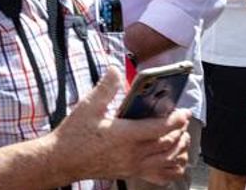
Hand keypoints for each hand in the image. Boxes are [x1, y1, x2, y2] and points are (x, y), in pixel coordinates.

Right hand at [50, 69, 190, 183]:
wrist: (62, 160)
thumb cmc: (73, 135)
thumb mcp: (87, 107)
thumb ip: (105, 88)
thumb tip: (115, 69)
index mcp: (124, 135)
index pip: (159, 128)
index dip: (176, 119)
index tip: (183, 111)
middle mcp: (132, 153)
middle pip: (168, 144)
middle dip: (180, 131)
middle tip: (182, 119)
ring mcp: (133, 166)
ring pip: (167, 160)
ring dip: (179, 148)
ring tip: (182, 136)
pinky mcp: (130, 173)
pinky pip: (160, 176)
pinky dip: (172, 169)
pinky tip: (175, 162)